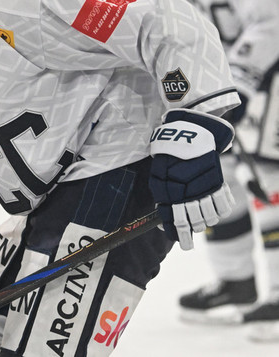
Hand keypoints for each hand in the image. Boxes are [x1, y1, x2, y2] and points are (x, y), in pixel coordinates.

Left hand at [149, 109, 234, 249]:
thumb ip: (162, 202)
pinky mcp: (219, 184)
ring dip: (206, 220)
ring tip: (200, 215)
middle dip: (193, 228)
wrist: (188, 137)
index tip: (185, 245)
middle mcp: (191, 194)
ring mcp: (207, 190)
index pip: (178, 222)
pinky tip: (212, 207)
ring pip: (211, 218)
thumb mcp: (158, 179)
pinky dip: (219, 210)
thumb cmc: (168, 159)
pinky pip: (224, 207)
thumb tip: (163, 226)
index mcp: (172, 194)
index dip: (181, 236)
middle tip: (191, 229)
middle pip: (197, 223)